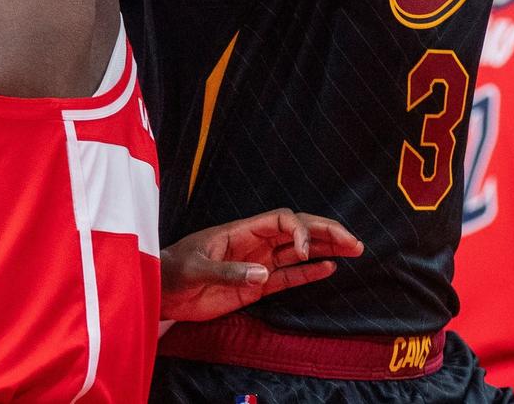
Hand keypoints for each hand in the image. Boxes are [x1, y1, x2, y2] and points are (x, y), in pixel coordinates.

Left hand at [160, 209, 362, 321]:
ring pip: (299, 252)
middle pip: (298, 231)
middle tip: (353, 241)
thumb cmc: (173, 271)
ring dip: (325, 249)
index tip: (306, 252)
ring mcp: (258, 264)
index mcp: (243, 231)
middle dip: (326, 233)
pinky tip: (330, 268)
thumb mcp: (196, 269)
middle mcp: (256, 244)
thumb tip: (263, 275)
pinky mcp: (256, 287)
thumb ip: (229, 272)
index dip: (301, 231)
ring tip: (353, 250)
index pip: (283, 221)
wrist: (160, 292)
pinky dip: (309, 273)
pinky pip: (288, 277)